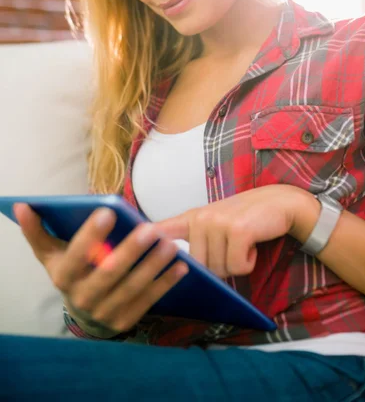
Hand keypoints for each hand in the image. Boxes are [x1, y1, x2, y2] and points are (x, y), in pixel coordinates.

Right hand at [13, 203, 187, 333]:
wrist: (82, 311)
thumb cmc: (70, 270)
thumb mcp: (51, 252)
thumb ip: (37, 230)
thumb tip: (22, 205)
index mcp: (63, 276)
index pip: (76, 254)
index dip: (91, 234)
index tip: (108, 212)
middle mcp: (82, 297)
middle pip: (108, 272)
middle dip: (131, 250)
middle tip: (150, 229)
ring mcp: (104, 312)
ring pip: (132, 287)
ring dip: (153, 265)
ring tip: (170, 244)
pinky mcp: (125, 321)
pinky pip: (148, 300)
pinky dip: (165, 283)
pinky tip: (181, 266)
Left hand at [157, 184, 317, 277]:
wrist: (279, 203)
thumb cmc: (248, 219)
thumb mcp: (216, 223)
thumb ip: (197, 238)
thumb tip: (183, 265)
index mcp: (192, 218)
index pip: (164, 228)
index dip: (145, 237)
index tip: (128, 240)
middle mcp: (200, 218)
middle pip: (201, 266)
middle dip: (220, 265)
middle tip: (234, 246)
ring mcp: (217, 222)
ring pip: (220, 268)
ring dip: (237, 263)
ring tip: (244, 241)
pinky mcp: (236, 230)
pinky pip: (237, 266)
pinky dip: (249, 261)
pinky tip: (253, 242)